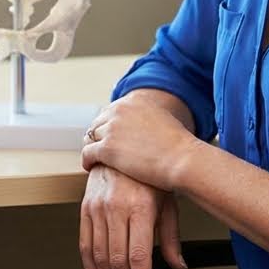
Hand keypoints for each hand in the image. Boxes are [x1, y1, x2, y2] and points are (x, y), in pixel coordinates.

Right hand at [80, 165, 186, 268]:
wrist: (124, 144)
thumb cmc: (148, 173)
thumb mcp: (167, 202)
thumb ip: (171, 237)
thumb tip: (178, 264)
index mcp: (139, 207)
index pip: (138, 255)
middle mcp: (116, 206)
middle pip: (116, 258)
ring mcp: (98, 206)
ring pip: (98, 254)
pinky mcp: (85, 206)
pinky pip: (84, 242)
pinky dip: (89, 263)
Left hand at [81, 92, 201, 190]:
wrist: (182, 159)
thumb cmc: (179, 146)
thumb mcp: (163, 120)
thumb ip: (148, 118)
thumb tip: (144, 127)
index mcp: (133, 101)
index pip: (110, 111)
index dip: (108, 125)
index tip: (108, 136)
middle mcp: (119, 110)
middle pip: (97, 122)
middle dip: (98, 135)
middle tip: (98, 148)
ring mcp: (112, 129)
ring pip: (90, 136)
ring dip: (92, 147)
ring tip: (94, 158)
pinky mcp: (107, 148)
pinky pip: (87, 153)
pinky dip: (86, 160)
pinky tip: (89, 167)